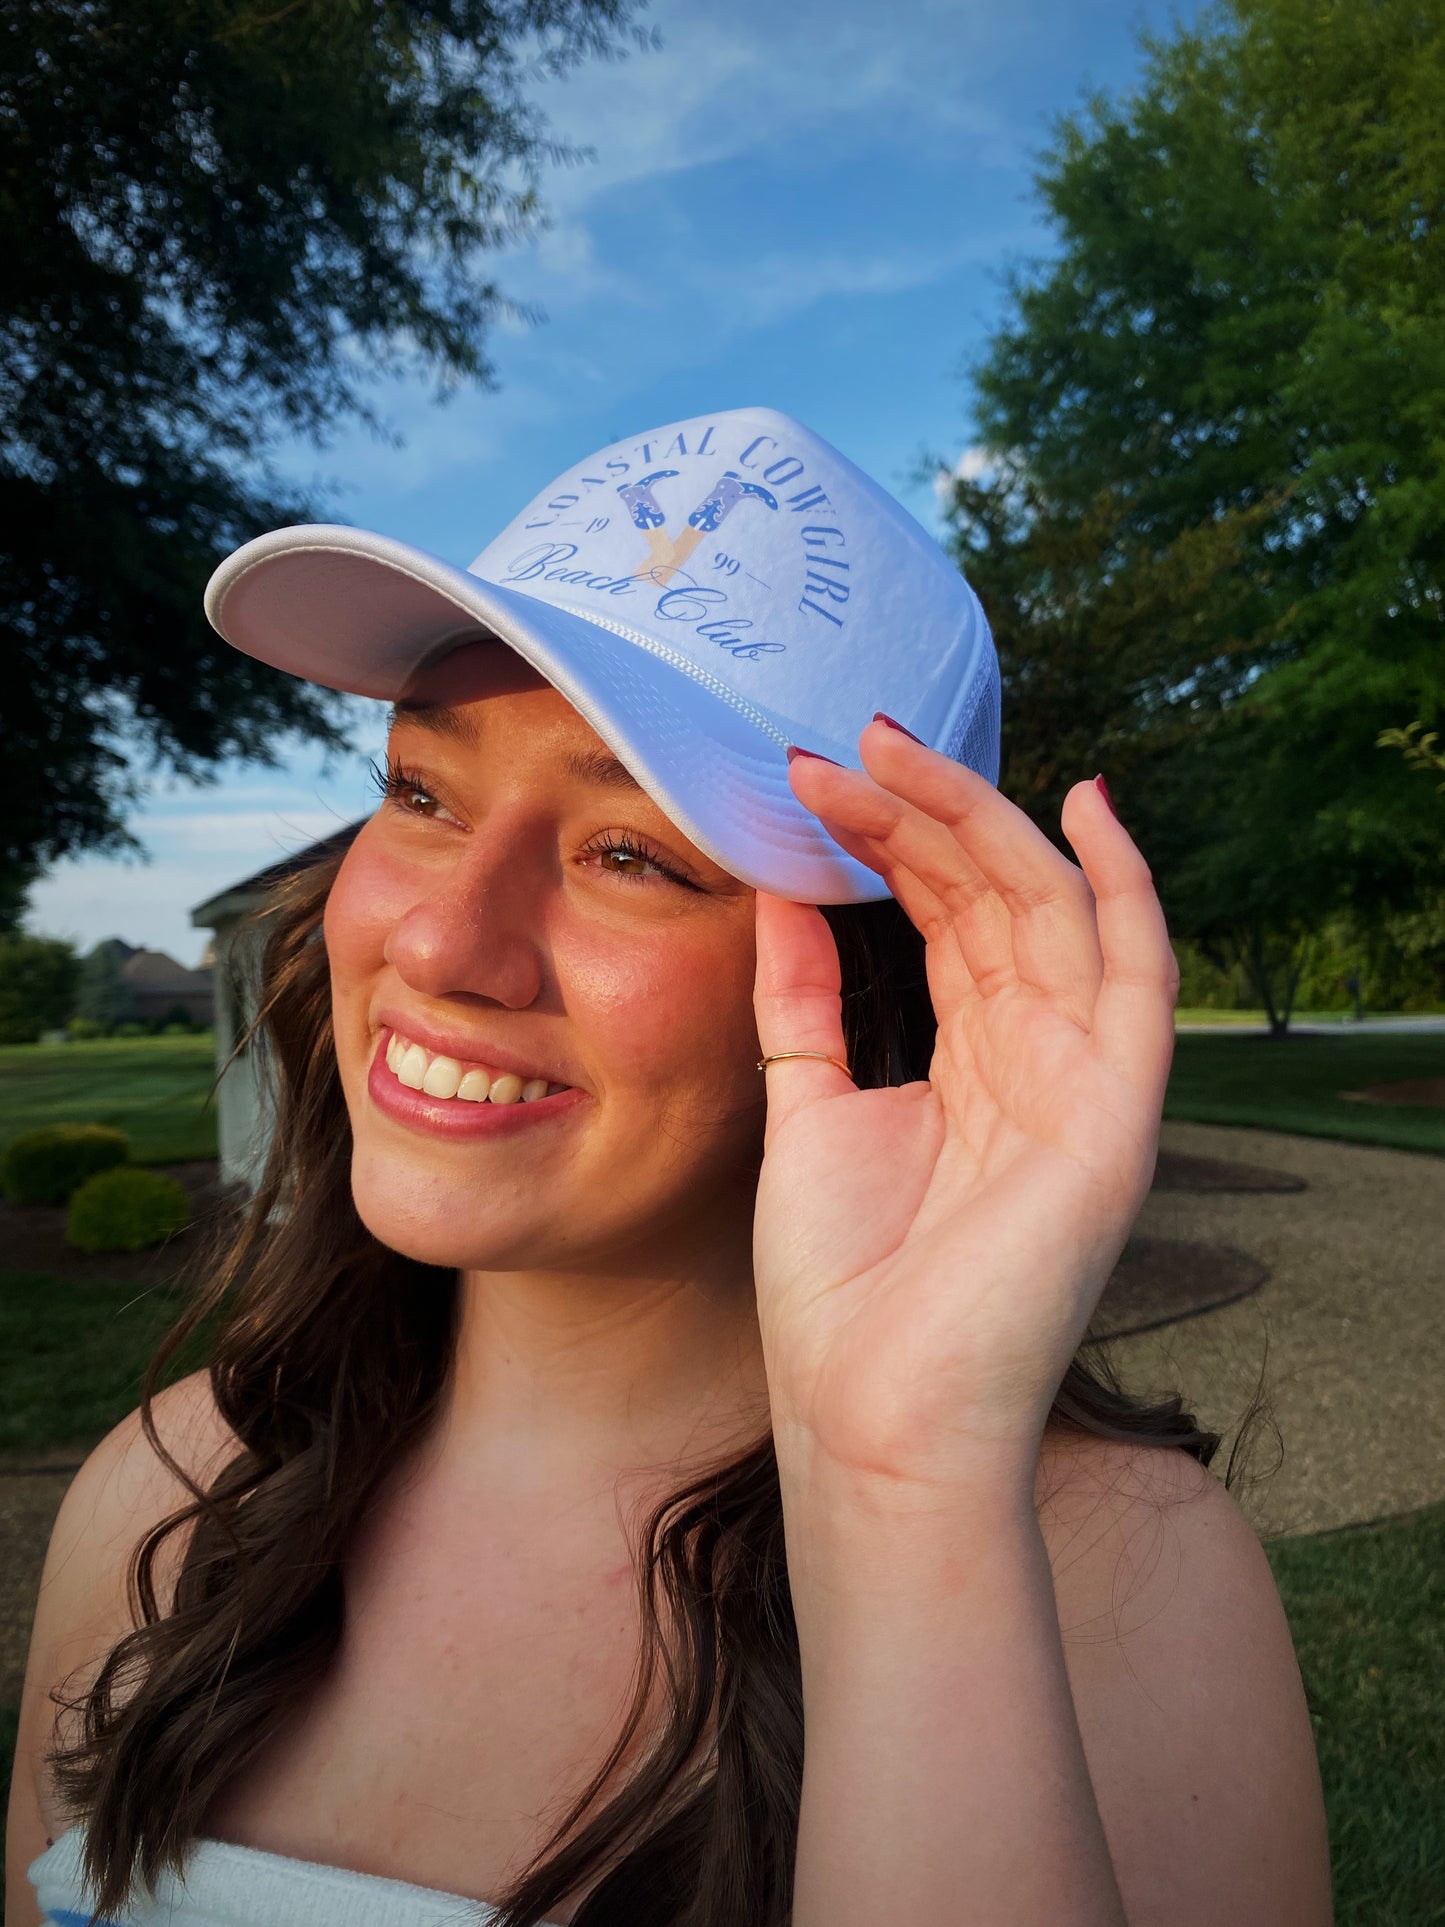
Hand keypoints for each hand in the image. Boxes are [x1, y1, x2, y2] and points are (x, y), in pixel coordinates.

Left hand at [751, 720, 1176, 1497]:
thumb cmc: (841, 1284)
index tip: (814, 779)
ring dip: (977, 822)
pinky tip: (1087, 804)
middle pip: (994, 896)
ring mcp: (1081, 1079)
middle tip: (842, 745)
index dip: (891, 839)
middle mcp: (1037, 1056)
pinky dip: (1126, 886)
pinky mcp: (1117, 1112)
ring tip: (893, 752)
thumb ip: (805, 1002)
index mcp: (972, 1059)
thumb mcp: (808, 1106)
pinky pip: (1139, 976)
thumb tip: (784, 894)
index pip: (948, 916)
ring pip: (1050, 909)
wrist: (869, 1409)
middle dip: (921, 813)